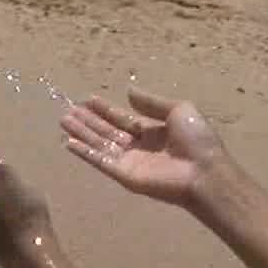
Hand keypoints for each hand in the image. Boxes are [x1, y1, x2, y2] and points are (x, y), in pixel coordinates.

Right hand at [60, 87, 228, 208]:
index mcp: (153, 131)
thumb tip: (128, 92)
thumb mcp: (179, 110)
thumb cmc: (197, 140)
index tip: (88, 99)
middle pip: (107, 131)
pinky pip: (100, 161)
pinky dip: (84, 152)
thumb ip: (152, 103)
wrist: (203, 172)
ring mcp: (129, 161)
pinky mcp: (123, 175)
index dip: (106, 109)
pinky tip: (68, 142)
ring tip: (64, 120)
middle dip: (89, 120)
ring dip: (82, 133)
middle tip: (69, 109)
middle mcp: (138, 146)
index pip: (123, 119)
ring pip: (100, 144)